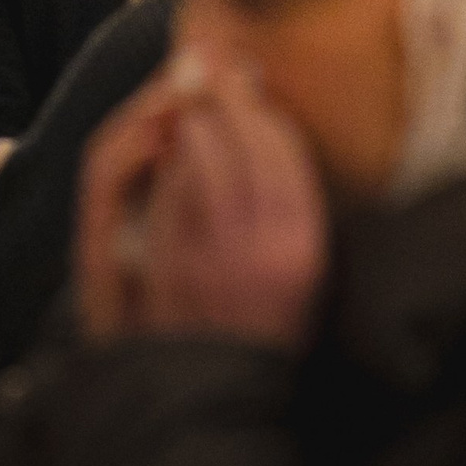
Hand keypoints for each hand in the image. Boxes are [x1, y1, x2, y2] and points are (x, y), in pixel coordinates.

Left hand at [76, 61, 328, 349]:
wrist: (224, 385)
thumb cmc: (266, 313)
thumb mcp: (298, 255)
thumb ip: (285, 189)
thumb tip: (260, 109)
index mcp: (302, 241)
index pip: (281, 146)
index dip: (257, 105)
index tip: (243, 82)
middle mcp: (261, 244)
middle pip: (237, 139)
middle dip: (218, 100)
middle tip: (207, 80)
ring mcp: (211, 255)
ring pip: (195, 158)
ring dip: (188, 130)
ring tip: (190, 121)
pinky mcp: (168, 266)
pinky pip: (163, 194)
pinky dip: (165, 172)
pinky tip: (169, 166)